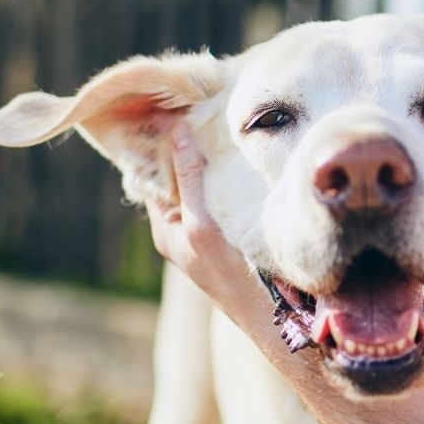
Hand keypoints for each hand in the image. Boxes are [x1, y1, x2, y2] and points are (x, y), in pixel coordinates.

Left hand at [146, 124, 251, 308]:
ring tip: (220, 126)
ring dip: (210, 160)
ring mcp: (208, 230)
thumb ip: (190, 178)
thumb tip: (177, 131)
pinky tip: (240, 158)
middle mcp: (183, 227)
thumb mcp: (202, 222)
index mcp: (166, 226)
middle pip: (179, 176)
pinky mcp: (232, 231)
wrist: (270, 314)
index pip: (153, 173)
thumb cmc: (230, 273)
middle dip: (187, 147)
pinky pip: (222, 196)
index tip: (172, 109)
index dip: (160, 143)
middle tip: (199, 109)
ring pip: (203, 185)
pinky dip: (227, 175)